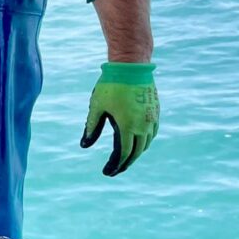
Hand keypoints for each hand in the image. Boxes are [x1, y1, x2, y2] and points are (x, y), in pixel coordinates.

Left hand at [80, 62, 159, 176]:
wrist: (131, 66)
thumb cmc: (110, 86)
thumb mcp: (96, 108)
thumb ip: (91, 128)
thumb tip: (84, 145)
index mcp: (127, 126)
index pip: (123, 154)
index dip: (115, 165)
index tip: (107, 172)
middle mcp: (142, 125)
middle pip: (136, 153)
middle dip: (125, 164)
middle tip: (116, 170)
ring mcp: (151, 118)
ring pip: (146, 144)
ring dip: (135, 153)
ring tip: (125, 159)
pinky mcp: (155, 111)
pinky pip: (152, 133)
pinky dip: (145, 142)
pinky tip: (137, 143)